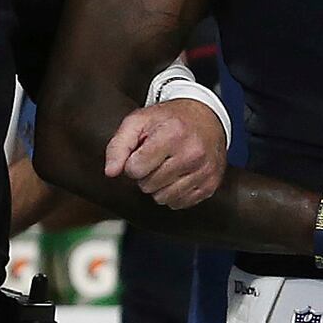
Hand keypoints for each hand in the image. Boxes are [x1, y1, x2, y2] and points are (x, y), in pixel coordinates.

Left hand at [103, 98, 227, 211]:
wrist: (207, 119)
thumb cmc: (169, 120)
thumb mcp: (138, 121)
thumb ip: (118, 145)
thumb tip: (111, 172)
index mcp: (173, 134)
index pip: (135, 169)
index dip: (132, 163)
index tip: (141, 152)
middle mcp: (193, 154)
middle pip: (148, 185)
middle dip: (145, 174)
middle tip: (156, 158)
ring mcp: (204, 171)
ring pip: (162, 198)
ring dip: (158, 186)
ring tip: (167, 166)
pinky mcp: (210, 185)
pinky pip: (178, 203)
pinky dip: (173, 193)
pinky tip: (178, 175)